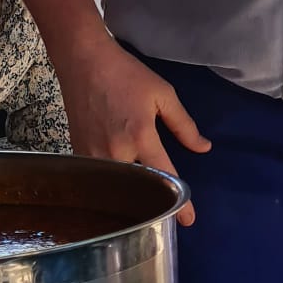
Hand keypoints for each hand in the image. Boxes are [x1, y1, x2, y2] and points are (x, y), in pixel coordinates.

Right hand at [58, 41, 209, 225]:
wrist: (83, 61)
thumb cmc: (126, 75)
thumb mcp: (163, 94)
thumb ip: (184, 125)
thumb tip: (204, 148)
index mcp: (141, 136)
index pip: (164, 176)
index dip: (179, 201)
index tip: (189, 220)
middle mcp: (116, 151)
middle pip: (137, 189)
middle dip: (151, 204)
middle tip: (165, 213)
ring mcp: (93, 155)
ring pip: (115, 188)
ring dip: (130, 198)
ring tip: (144, 208)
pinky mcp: (78, 154)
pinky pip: (97, 179)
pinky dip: (110, 186)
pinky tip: (119, 191)